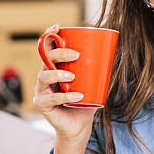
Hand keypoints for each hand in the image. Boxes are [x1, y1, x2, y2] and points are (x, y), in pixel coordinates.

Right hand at [34, 25, 96, 143]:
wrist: (78, 127)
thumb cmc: (84, 103)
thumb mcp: (92, 83)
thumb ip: (98, 69)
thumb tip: (112, 51)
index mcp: (54, 68)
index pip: (48, 48)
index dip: (49, 36)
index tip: (57, 27)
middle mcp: (44, 77)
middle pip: (45, 59)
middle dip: (59, 53)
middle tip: (76, 54)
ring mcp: (41, 91)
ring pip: (44, 77)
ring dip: (58, 74)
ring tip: (72, 77)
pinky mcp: (42, 105)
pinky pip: (51, 99)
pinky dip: (65, 97)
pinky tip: (77, 97)